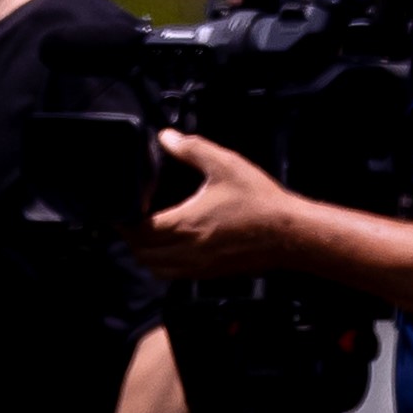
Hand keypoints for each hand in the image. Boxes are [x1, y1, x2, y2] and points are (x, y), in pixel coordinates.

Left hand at [129, 131, 304, 279]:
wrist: (293, 234)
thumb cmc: (262, 202)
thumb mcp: (226, 165)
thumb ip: (192, 149)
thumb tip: (167, 138)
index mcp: (185, 224)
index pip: (137, 230)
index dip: (122, 221)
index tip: (119, 209)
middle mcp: (188, 250)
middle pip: (141, 253)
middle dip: (130, 237)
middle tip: (131, 220)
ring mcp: (200, 265)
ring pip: (155, 268)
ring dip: (145, 254)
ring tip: (148, 236)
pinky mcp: (212, 273)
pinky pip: (175, 275)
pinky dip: (164, 264)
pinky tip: (173, 248)